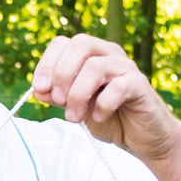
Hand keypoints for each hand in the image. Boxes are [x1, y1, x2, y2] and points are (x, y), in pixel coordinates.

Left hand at [31, 33, 180, 162]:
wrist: (141, 137)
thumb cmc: (109, 117)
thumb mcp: (75, 107)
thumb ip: (57, 96)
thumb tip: (39, 89)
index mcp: (91, 55)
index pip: (63, 43)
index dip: (47, 64)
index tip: (40, 89)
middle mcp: (109, 55)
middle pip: (80, 44)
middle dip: (62, 74)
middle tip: (58, 101)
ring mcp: (126, 68)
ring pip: (96, 67)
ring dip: (78, 94)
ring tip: (74, 116)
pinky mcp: (140, 86)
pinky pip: (118, 87)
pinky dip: (103, 104)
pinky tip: (99, 117)